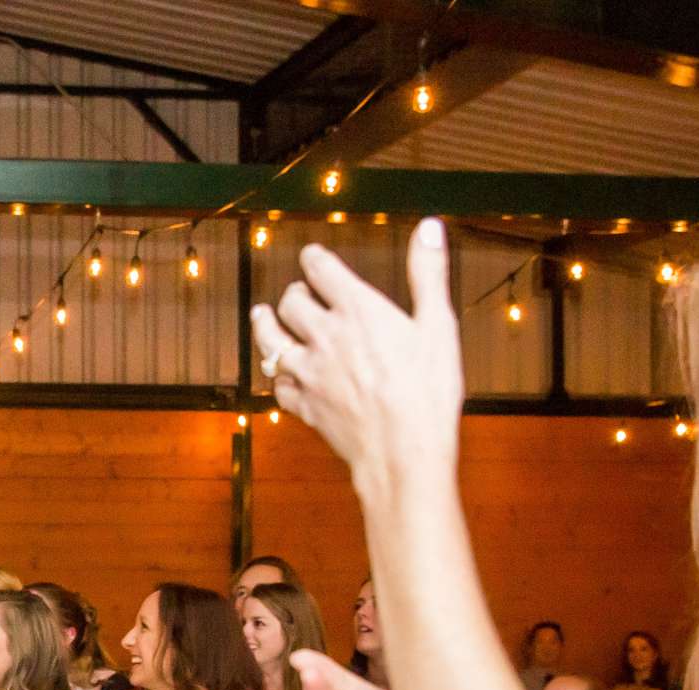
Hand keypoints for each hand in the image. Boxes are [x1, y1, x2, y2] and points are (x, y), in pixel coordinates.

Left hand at [256, 218, 464, 500]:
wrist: (404, 453)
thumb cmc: (428, 392)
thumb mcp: (438, 326)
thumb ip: (428, 274)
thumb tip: (429, 227)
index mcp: (358, 310)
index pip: (321, 270)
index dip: (314, 259)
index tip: (312, 257)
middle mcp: (325, 337)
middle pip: (291, 303)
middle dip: (294, 293)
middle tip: (298, 293)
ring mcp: (310, 374)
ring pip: (271, 342)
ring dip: (265, 326)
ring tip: (261, 316)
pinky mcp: (305, 407)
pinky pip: (280, 388)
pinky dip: (278, 378)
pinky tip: (282, 376)